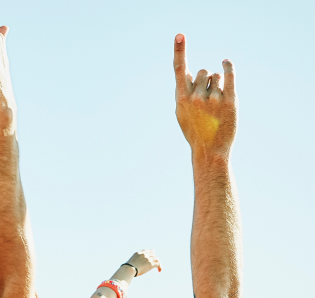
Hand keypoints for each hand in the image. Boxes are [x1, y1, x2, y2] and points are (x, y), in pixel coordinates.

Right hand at [125, 249, 161, 276]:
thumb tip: (132, 267)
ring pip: (157, 259)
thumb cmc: (127, 268)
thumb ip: (134, 262)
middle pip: (153, 255)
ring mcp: (148, 259)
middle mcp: (144, 255)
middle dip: (155, 259)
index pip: (147, 251)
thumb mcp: (130, 262)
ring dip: (158, 263)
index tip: (154, 251)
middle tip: (156, 264)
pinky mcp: (151, 264)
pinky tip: (159, 271)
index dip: (151, 251)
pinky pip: (158, 264)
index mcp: (138, 253)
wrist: (129, 269)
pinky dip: (160, 267)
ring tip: (159, 268)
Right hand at [173, 34, 236, 159]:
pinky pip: (230, 75)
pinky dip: (228, 67)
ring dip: (217, 83)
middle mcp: (196, 97)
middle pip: (202, 71)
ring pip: (216, 76)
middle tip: (206, 98)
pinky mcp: (230, 101)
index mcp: (181, 99)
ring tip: (215, 104)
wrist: (209, 151)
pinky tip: (226, 62)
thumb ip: (185, 93)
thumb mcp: (182, 113)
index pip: (179, 70)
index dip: (179, 51)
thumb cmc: (195, 131)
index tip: (179, 35)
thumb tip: (195, 72)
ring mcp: (213, 99)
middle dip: (205, 79)